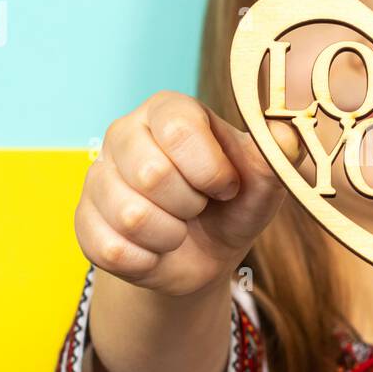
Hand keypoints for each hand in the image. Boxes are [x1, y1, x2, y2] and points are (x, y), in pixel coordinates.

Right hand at [75, 91, 302, 295]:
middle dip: (190, 205)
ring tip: (178, 228)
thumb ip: (277, 156)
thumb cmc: (233, 204)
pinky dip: (147, 261)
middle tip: (198, 208)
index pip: (180, 129)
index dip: (211, 170)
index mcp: (169, 110)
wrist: (204, 254)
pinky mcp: (84, 221)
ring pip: (130, 216)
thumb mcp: (263, 181)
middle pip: (151, 174)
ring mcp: (97, 177)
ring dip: (170, 236)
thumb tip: (288, 136)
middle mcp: (124, 133)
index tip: (225, 186)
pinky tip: (156, 249)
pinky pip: (112, 250)